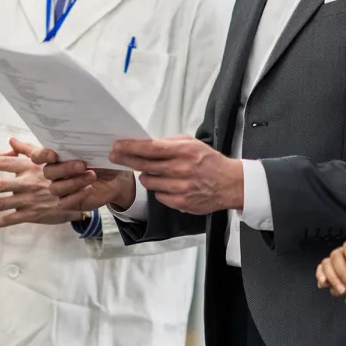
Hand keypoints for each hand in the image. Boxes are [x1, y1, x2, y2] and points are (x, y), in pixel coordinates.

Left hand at [0, 140, 81, 228]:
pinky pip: (12, 219)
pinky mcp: (35, 214)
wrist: (90, 188)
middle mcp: (28, 181)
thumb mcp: (49, 156)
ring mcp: (31, 199)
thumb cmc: (68, 168)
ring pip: (0, 203)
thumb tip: (11, 140)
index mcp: (29, 165)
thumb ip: (28, 150)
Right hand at [31, 146, 135, 212]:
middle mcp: (55, 173)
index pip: (38, 156)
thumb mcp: (96, 150)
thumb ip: (87, 143)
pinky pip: (64, 203)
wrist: (114, 179)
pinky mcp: (68, 202)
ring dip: (74, 182)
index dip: (42, 155)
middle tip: (83, 165)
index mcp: (56, 157)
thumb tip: (89, 130)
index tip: (54, 154)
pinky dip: (77, 196)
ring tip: (92, 175)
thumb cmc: (101, 160)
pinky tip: (89, 189)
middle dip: (65, 168)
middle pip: (48, 172)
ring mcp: (60, 188)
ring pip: (55, 188)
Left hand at [109, 136, 242, 214]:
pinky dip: (159, 189)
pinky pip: (158, 195)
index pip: (150, 148)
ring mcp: (180, 188)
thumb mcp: (191, 143)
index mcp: (183, 151)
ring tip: (155, 171)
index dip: (130, 147)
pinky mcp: (181, 203)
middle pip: (144, 165)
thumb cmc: (208, 161)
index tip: (117, 146)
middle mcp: (180, 169)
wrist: (229, 183)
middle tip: (115, 155)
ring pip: (148, 182)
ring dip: (147, 175)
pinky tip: (169, 184)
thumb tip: (145, 144)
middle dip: (126, 159)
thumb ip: (169, 143)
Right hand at [317, 237, 345, 295]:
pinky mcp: (331, 274)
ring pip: (327, 263)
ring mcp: (337, 263)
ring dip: (333, 277)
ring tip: (341, 290)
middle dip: (342, 272)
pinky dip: (321, 275)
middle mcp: (345, 253)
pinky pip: (321, 270)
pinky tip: (323, 283)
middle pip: (336, 256)